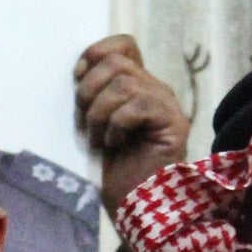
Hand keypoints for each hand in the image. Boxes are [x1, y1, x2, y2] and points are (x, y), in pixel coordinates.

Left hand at [74, 35, 189, 214]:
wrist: (134, 207)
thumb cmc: (112, 170)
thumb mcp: (93, 124)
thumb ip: (93, 94)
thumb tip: (81, 68)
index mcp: (138, 85)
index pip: (122, 45)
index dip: (95, 54)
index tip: (77, 80)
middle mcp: (156, 89)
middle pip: (116, 62)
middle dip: (88, 92)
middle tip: (86, 124)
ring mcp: (167, 106)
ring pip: (124, 83)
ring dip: (99, 113)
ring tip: (100, 138)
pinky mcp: (174, 124)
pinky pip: (138, 105)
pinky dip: (117, 124)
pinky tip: (115, 144)